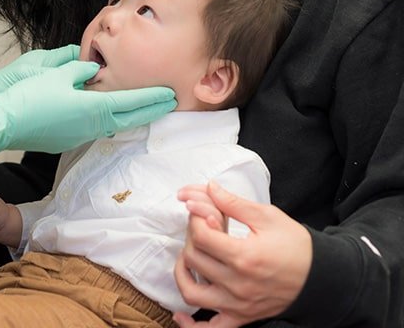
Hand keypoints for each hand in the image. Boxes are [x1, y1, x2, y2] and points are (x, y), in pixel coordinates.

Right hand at [0, 60, 175, 167]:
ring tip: (143, 106)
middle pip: (128, 118)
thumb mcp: (54, 72)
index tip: (171, 93)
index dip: (152, 97)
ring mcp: (77, 135)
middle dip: (150, 109)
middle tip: (169, 102)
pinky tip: (107, 112)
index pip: (131, 102)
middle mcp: (90, 125)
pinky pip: (94, 127)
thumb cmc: (25, 96)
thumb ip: (77, 68)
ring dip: (129, 114)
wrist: (0, 122)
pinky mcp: (65, 139)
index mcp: (92, 108)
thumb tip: (91, 67)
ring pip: (111, 123)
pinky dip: (107, 118)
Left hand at [173, 181, 311, 326]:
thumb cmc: (296, 245)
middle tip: (200, 228)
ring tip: (189, 257)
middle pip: (193, 259)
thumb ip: (233, 203)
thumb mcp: (267, 217)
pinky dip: (191, 324)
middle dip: (190, 238)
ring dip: (182, 272)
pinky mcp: (242, 318)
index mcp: (244, 256)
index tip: (202, 211)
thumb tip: (208, 188)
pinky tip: (181, 314)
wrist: (321, 278)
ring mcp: (238, 305)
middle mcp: (238, 284)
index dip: (195, 218)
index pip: (200, 236)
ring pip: (191, 292)